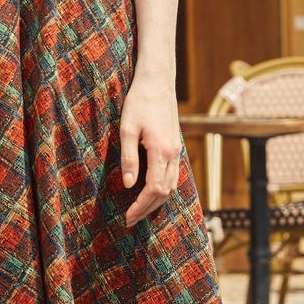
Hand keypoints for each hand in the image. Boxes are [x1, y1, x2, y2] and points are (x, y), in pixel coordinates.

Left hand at [118, 75, 179, 225]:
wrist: (158, 82)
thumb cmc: (139, 102)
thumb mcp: (127, 128)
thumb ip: (129, 157)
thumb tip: (129, 184)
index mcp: (160, 151)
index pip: (154, 189)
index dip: (141, 206)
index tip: (127, 216)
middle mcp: (173, 154)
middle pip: (164, 192)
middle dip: (147, 209)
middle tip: (130, 220)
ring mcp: (176, 151)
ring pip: (171, 185)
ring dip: (156, 201)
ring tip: (138, 210)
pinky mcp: (175, 146)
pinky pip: (173, 175)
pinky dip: (162, 189)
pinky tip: (151, 192)